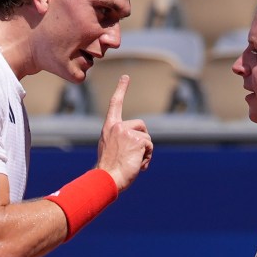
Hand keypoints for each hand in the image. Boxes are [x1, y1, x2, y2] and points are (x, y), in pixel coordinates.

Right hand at [96, 75, 152, 191]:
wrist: (107, 179)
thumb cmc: (108, 170)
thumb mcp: (110, 149)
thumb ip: (121, 140)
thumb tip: (140, 144)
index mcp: (109, 127)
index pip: (115, 104)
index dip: (121, 89)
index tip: (125, 77)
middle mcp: (117, 126)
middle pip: (141, 125)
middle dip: (143, 139)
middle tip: (133, 156)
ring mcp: (127, 132)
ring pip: (147, 138)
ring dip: (145, 152)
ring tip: (133, 162)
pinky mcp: (138, 140)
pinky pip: (150, 146)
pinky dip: (147, 157)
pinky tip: (137, 165)